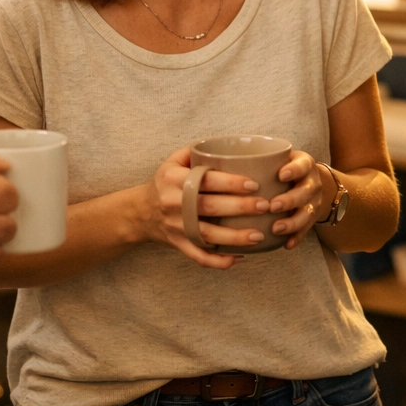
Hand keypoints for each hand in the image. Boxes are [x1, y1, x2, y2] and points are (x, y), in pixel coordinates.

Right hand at [139, 147, 268, 268]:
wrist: (140, 212)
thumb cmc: (164, 183)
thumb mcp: (172, 161)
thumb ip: (195, 151)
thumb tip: (227, 144)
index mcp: (174, 179)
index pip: (206, 179)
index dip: (231, 182)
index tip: (254, 184)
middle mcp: (173, 203)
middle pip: (210, 207)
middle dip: (240, 207)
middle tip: (265, 205)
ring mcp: (176, 226)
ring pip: (207, 235)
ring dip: (235, 237)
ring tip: (259, 235)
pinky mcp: (178, 244)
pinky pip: (199, 256)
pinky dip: (218, 261)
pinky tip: (239, 258)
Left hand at [268, 150, 332, 250]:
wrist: (310, 181)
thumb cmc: (285, 167)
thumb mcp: (281, 158)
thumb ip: (261, 161)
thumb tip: (218, 161)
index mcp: (304, 165)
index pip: (302, 165)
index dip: (294, 170)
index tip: (280, 175)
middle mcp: (312, 183)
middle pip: (305, 192)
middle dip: (290, 200)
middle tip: (272, 206)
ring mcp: (314, 201)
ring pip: (308, 213)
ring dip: (292, 222)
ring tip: (276, 228)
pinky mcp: (312, 218)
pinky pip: (306, 230)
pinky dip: (297, 237)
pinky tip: (286, 244)